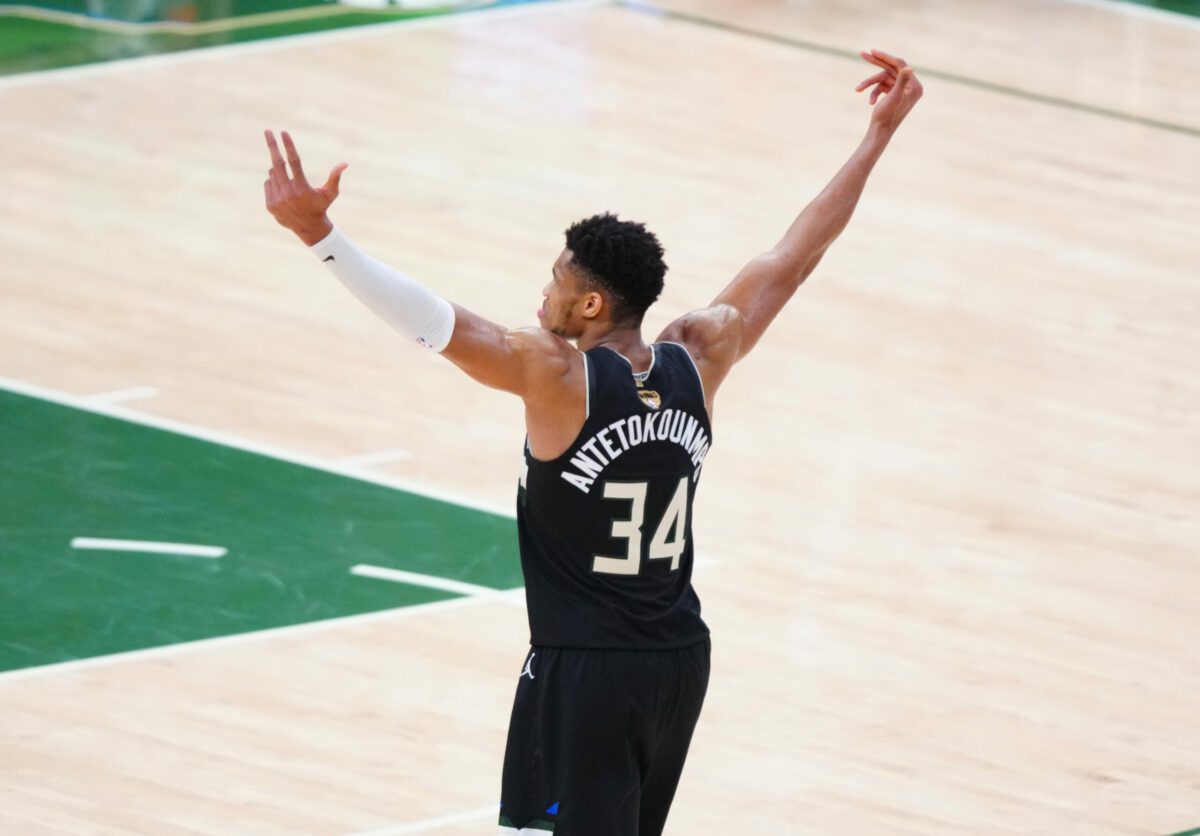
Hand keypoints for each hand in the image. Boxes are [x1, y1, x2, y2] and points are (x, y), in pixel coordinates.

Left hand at [263, 129, 347, 245]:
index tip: (283, 132)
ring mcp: (278, 199)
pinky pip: (268, 184)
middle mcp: (288, 193)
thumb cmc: (321, 207)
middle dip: (272, 146)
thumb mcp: (330, 193)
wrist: (309, 228)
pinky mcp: (270, 205)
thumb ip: (335, 177)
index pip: (294, 161)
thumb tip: (345, 163)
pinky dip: (274, 182)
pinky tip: (283, 191)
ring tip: (289, 182)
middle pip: (277, 163)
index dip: (289, 145)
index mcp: (302, 188)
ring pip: (272, 174)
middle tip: (267, 131)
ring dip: (278, 172)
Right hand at [855, 49, 922, 133]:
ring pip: (884, 79)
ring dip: (870, 83)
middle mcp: (910, 87)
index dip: (886, 57)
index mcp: (915, 86)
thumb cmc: (887, 116)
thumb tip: (909, 68)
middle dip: (876, 63)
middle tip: (862, 54)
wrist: (880, 132)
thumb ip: (902, 81)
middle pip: (891, 69)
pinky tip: (870, 102)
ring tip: (858, 89)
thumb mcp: (894, 97)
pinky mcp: (894, 94)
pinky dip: (874, 92)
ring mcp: (902, 90)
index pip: (900, 65)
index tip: (873, 51)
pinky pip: (882, 87)